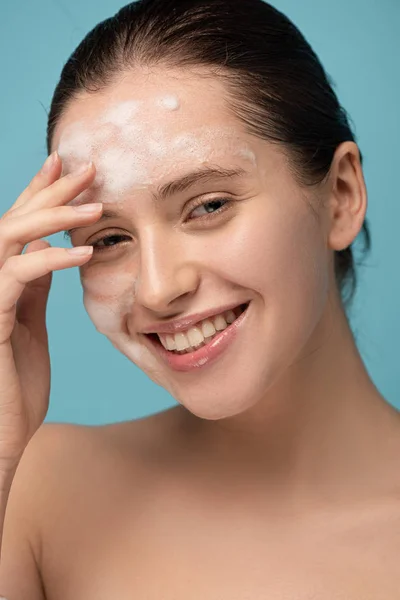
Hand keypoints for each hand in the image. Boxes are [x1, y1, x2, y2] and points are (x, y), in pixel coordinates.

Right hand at [0, 152, 101, 471]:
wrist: (1, 434)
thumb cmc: (14, 385)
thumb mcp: (29, 326)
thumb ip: (34, 289)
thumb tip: (53, 252)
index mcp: (1, 283)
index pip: (20, 226)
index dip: (41, 192)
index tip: (70, 167)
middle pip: (15, 220)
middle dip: (51, 190)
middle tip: (89, 168)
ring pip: (10, 236)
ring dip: (53, 215)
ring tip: (96, 207)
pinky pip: (18, 275)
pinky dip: (51, 258)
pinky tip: (85, 250)